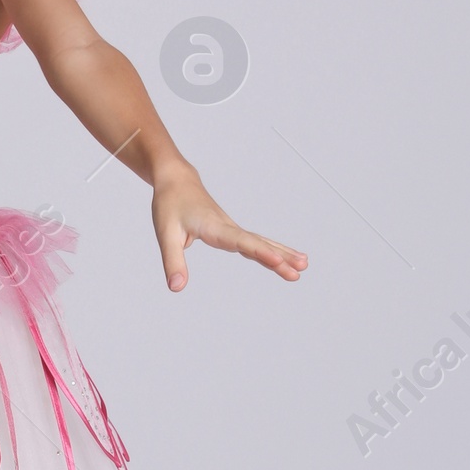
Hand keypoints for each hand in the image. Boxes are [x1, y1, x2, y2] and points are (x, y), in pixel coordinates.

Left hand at [153, 168, 306, 289]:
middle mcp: (228, 227)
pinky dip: (271, 250)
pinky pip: (255, 242)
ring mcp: (232, 228)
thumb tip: (176, 288)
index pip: (240, 241)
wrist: (176, 180)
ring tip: (304, 266)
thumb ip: (172, 262)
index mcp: (214, 227)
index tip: (276, 260)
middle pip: (258, 243)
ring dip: (282, 254)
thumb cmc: (170, 204)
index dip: (258, 251)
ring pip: (261, 242)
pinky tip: (284, 258)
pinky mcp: (232, 231)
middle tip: (299, 271)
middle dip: (279, 258)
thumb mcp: (165, 234)